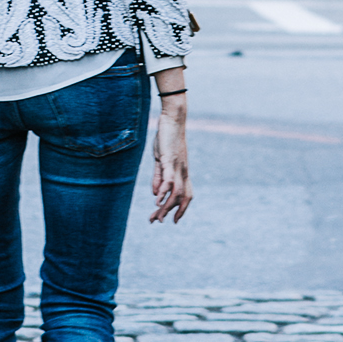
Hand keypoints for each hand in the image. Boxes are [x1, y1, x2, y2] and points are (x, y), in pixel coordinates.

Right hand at [150, 99, 191, 223]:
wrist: (172, 120)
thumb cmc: (167, 138)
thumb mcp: (161, 159)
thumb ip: (159, 177)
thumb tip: (156, 194)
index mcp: (183, 172)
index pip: (186, 195)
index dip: (182, 209)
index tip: (173, 221)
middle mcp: (183, 172)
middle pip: (182, 198)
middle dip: (171, 212)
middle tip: (158, 222)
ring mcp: (178, 166)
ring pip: (176, 192)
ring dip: (166, 206)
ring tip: (157, 216)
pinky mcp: (170, 160)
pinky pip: (169, 179)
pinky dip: (164, 191)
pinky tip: (156, 200)